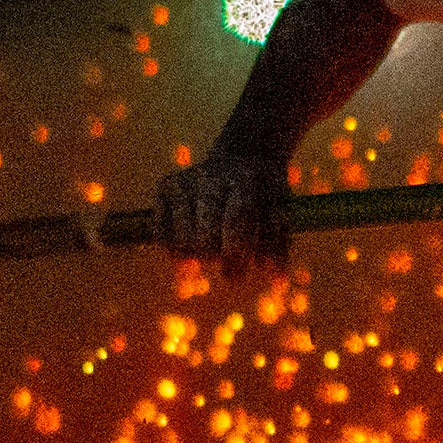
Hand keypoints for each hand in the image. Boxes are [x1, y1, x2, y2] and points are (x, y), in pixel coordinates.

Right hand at [158, 144, 289, 268]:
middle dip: (216, 258)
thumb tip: (276, 283)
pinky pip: (161, 233)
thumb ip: (277, 249)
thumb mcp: (281, 215)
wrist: (243, 159)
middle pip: (204, 240)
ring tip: (211, 246)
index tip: (238, 272)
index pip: (234, 224)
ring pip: (181, 242)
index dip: (235, 256)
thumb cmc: (264, 197)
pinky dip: (174, 247)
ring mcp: (186, 180)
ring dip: (196, 255)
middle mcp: (211, 177)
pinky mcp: (166, 185)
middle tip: (225, 257)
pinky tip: (191, 240)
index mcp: (244, 183)